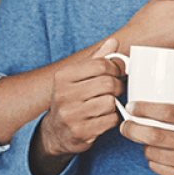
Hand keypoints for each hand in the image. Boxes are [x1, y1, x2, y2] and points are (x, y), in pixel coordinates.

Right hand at [31, 38, 123, 174]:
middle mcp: (64, 94)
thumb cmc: (71, 99)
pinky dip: (112, 119)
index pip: (100, 65)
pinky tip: (103, 117)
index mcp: (63, 76)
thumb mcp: (77, 77)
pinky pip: (110, 120)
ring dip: (114, 104)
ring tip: (107, 104)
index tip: (116, 73)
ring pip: (110, 102)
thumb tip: (113, 42)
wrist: (56, 131)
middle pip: (107, 83)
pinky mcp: (80, 132)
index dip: (115, 68)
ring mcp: (71, 115)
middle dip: (117, 86)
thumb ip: (96, 59)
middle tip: (115, 89)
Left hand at [119, 67, 173, 174]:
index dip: (146, 108)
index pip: (169, 113)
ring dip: (141, 144)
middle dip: (133, 129)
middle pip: (156, 136)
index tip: (131, 106)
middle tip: (123, 124)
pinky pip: (157, 168)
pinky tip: (153, 152)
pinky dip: (150, 159)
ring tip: (141, 137)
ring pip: (153, 153)